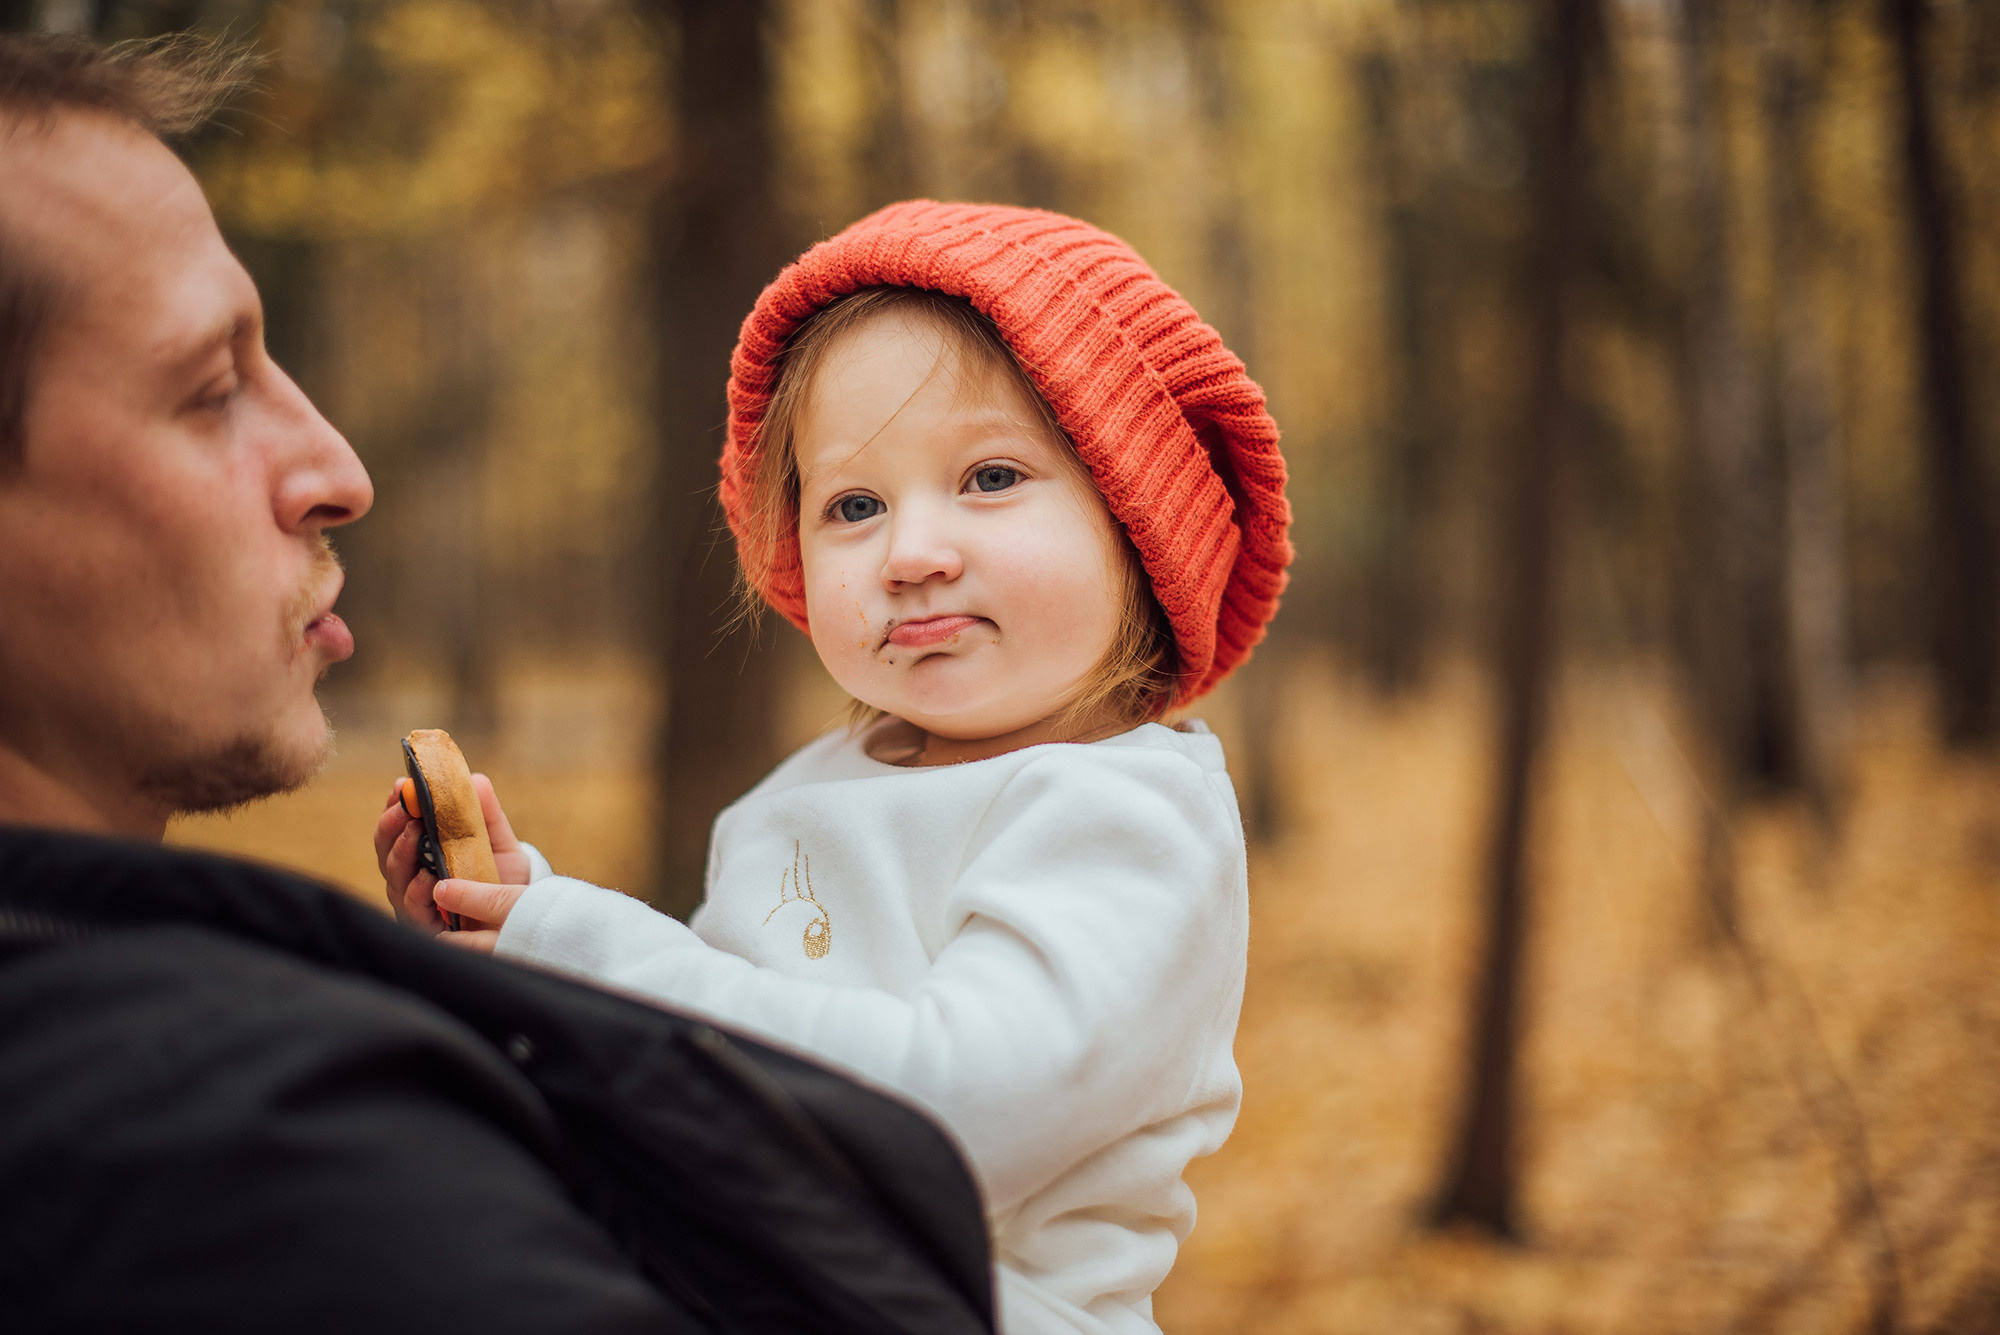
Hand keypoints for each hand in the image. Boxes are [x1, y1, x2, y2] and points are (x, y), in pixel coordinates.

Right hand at [375, 773, 530, 940]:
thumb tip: (475, 779)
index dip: (394, 806)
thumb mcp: (495, 839)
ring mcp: (415, 901)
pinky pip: (413, 907)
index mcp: (420, 852)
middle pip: (386, 849)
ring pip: (394, 876)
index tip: (401, 785)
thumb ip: (485, 812)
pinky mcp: (426, 925)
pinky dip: (418, 890)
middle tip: (404, 807)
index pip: (396, 827)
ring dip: (401, 852)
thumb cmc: (500, 874)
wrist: (520, 912)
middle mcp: (411, 876)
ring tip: (414, 831)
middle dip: (391, 825)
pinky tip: (427, 877)